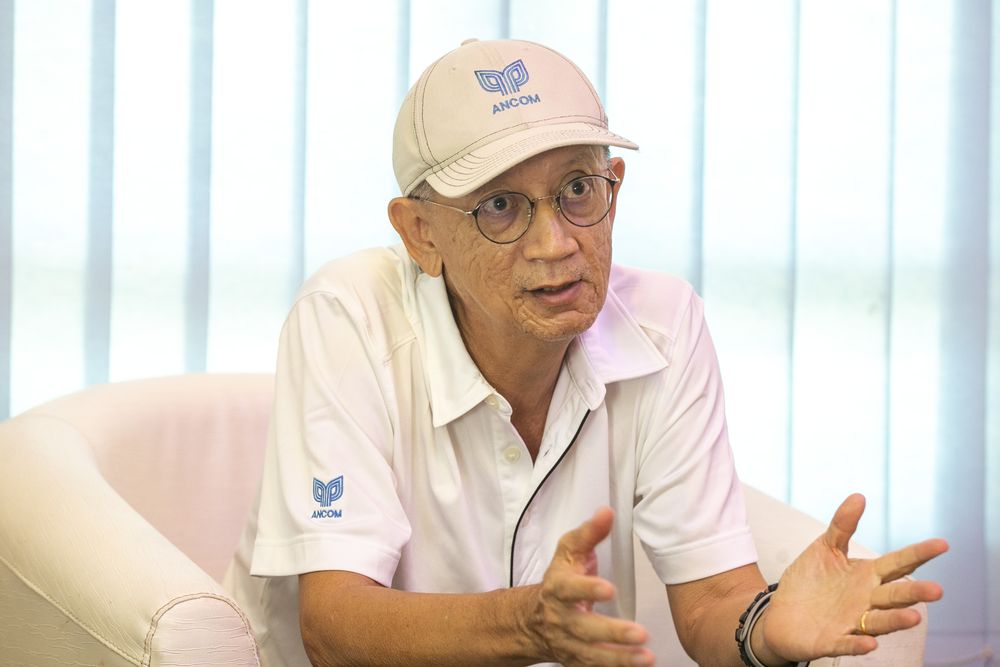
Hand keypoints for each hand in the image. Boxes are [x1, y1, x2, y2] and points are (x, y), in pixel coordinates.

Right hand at [529, 507, 653, 665]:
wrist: (533, 620)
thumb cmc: (559, 581)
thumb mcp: (569, 551)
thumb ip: (590, 533)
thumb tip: (607, 513)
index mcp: (558, 588)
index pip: (569, 589)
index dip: (587, 589)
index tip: (608, 589)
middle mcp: (561, 618)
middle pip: (584, 628)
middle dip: (611, 632)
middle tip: (639, 632)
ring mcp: (568, 642)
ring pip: (591, 654)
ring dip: (619, 658)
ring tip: (645, 657)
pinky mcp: (576, 660)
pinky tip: (638, 666)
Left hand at [759, 493, 948, 661]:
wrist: (782, 614)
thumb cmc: (811, 582)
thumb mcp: (825, 548)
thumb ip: (842, 525)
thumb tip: (859, 496)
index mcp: (867, 576)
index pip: (898, 563)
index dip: (919, 553)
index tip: (942, 543)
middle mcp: (866, 600)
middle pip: (894, 596)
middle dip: (914, 593)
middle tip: (937, 590)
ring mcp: (852, 622)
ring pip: (878, 622)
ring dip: (895, 620)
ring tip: (914, 618)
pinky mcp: (832, 640)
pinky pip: (847, 644)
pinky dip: (858, 645)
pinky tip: (869, 644)